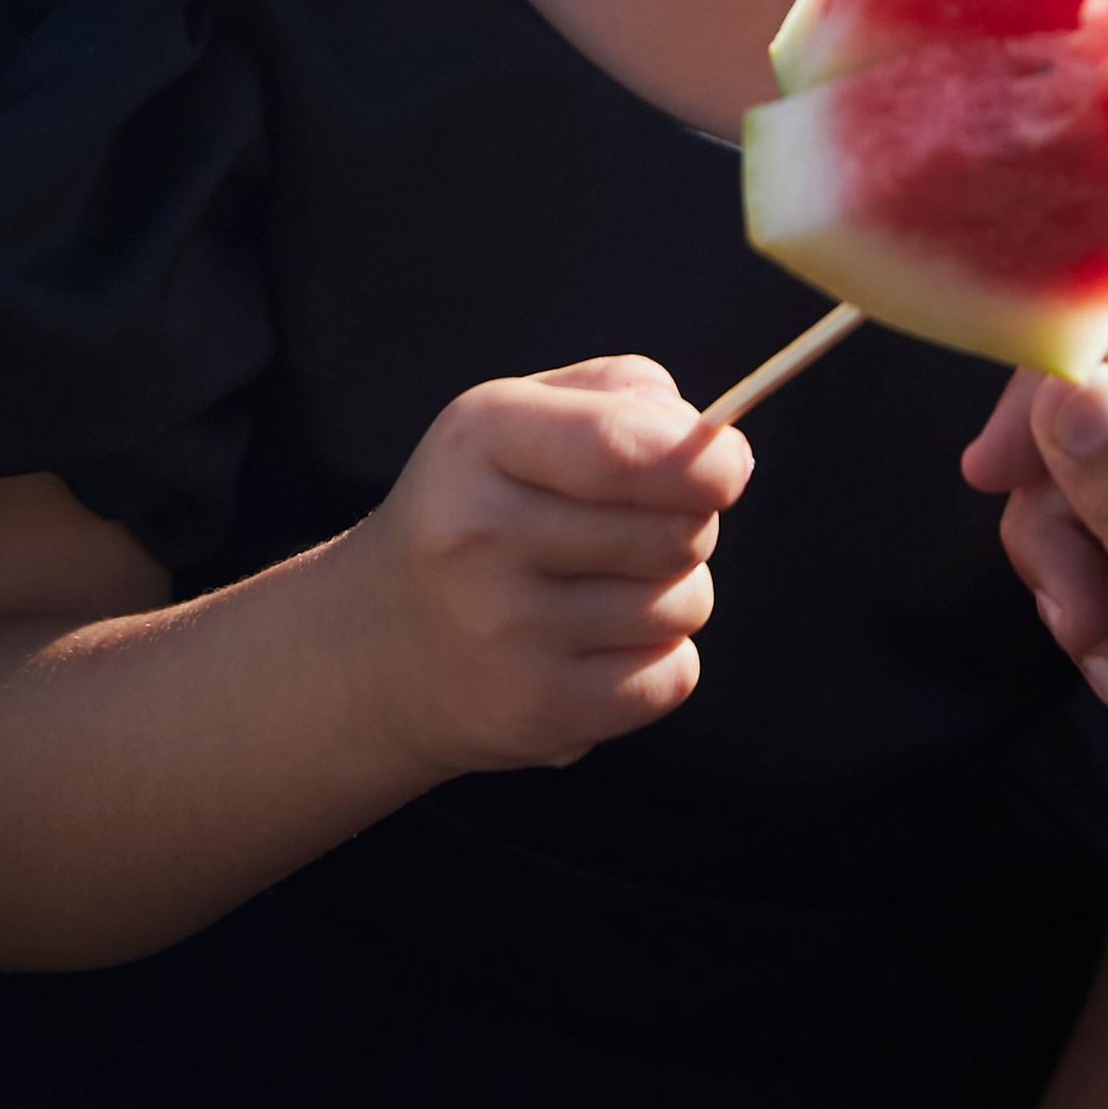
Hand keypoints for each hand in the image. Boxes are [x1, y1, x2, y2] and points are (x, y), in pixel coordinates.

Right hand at [354, 355, 751, 781]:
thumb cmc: (480, 508)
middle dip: (689, 520)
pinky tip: (596, 647)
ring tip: (600, 588)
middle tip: (633, 526)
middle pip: (678, 529)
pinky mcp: (536, 713)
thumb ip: (621, 395)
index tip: (729, 465)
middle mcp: (483, 537)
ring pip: (686, 603)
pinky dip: (658, 662)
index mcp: (480, 441)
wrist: (378, 648)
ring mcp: (506, 635)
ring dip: (672, 592)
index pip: (619, 448)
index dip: (700, 459)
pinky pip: (673, 677)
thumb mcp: (519, 416)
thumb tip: (714, 448)